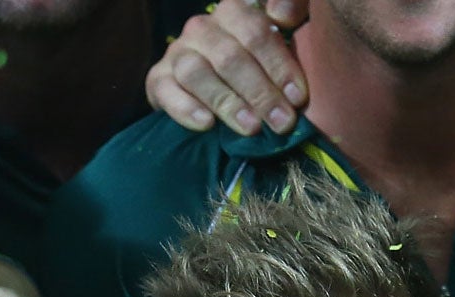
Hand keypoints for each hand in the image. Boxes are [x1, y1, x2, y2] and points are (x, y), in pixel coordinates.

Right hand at [146, 0, 308, 135]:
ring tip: (250, 128)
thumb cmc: (252, 63)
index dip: (279, 66)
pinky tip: (207, 125)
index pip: (257, 34)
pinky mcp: (157, 77)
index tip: (298, 98)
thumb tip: (285, 16)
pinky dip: (187, 109)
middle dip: (260, 93)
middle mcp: (202, 27)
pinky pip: (167, 91)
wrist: (205, 84)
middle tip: (280, 123)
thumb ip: (289, 13)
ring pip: (198, 74)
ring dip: (227, 103)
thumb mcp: (275, 39)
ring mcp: (177, 52)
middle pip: (230, 58)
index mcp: (234, 11)